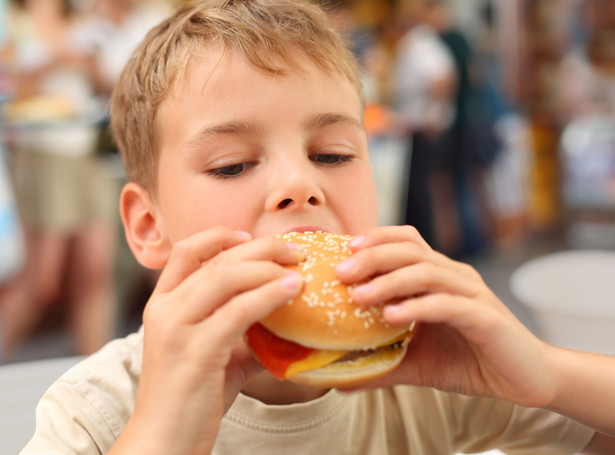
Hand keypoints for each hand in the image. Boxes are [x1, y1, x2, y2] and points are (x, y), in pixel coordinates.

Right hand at [111, 227, 303, 453]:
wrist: (165, 442)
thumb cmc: (192, 398)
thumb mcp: (216, 354)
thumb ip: (242, 332)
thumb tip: (285, 321)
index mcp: (163, 304)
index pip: (186, 250)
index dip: (220, 236)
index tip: (250, 237)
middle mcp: (164, 310)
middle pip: (217, 259)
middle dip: (261, 248)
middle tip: (296, 251)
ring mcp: (176, 329)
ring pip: (227, 277)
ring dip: (269, 268)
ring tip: (299, 269)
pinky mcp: (196, 351)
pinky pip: (238, 311)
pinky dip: (269, 296)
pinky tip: (292, 292)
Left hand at [335, 226, 555, 407]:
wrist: (525, 380)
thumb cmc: (469, 361)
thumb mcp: (416, 361)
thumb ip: (380, 363)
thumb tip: (338, 378)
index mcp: (439, 276)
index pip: (406, 241)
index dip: (376, 239)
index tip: (342, 251)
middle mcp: (455, 276)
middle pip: (410, 250)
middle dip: (372, 256)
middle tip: (340, 272)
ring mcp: (472, 294)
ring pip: (426, 272)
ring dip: (389, 282)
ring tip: (358, 296)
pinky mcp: (485, 317)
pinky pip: (447, 305)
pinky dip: (417, 307)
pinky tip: (392, 317)